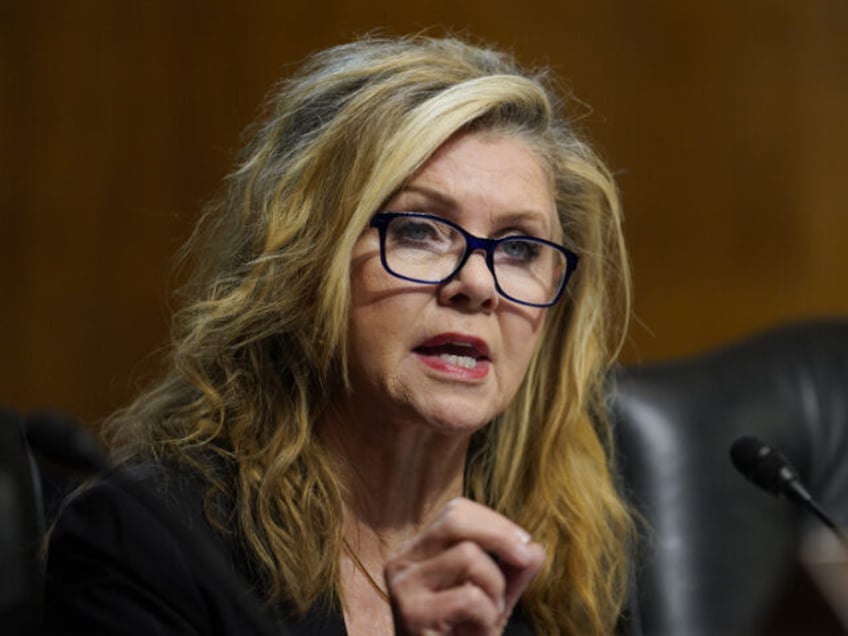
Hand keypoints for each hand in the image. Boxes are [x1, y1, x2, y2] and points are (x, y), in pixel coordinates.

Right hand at [385, 497, 545, 635]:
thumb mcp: (491, 598)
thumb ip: (512, 572)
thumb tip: (535, 548)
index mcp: (416, 551)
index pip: (456, 511)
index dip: (496, 522)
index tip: (524, 545)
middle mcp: (402, 562)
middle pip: (455, 520)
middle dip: (500, 536)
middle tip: (524, 559)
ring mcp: (403, 587)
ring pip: (467, 556)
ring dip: (494, 588)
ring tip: (487, 616)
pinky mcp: (412, 614)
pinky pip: (469, 596)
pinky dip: (486, 615)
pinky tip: (474, 633)